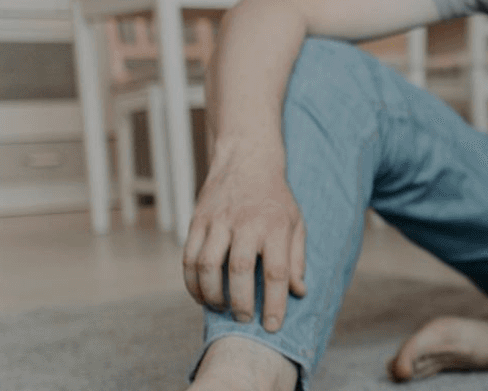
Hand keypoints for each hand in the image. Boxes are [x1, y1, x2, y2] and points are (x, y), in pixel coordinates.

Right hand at [182, 157, 305, 332]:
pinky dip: (191, 282)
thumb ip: (297, 258)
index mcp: (275, 226)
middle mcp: (246, 223)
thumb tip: (299, 292)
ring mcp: (218, 221)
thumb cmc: (275, 199)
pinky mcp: (197, 221)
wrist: (246, 161)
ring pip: (207, 265)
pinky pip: (188, 257)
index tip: (272, 325)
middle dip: (240, 302)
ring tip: (221, 309)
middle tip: (245, 319)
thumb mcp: (296, 223)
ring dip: (212, 294)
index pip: (276, 271)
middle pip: (238, 270)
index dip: (274, 302)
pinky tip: (201, 295)